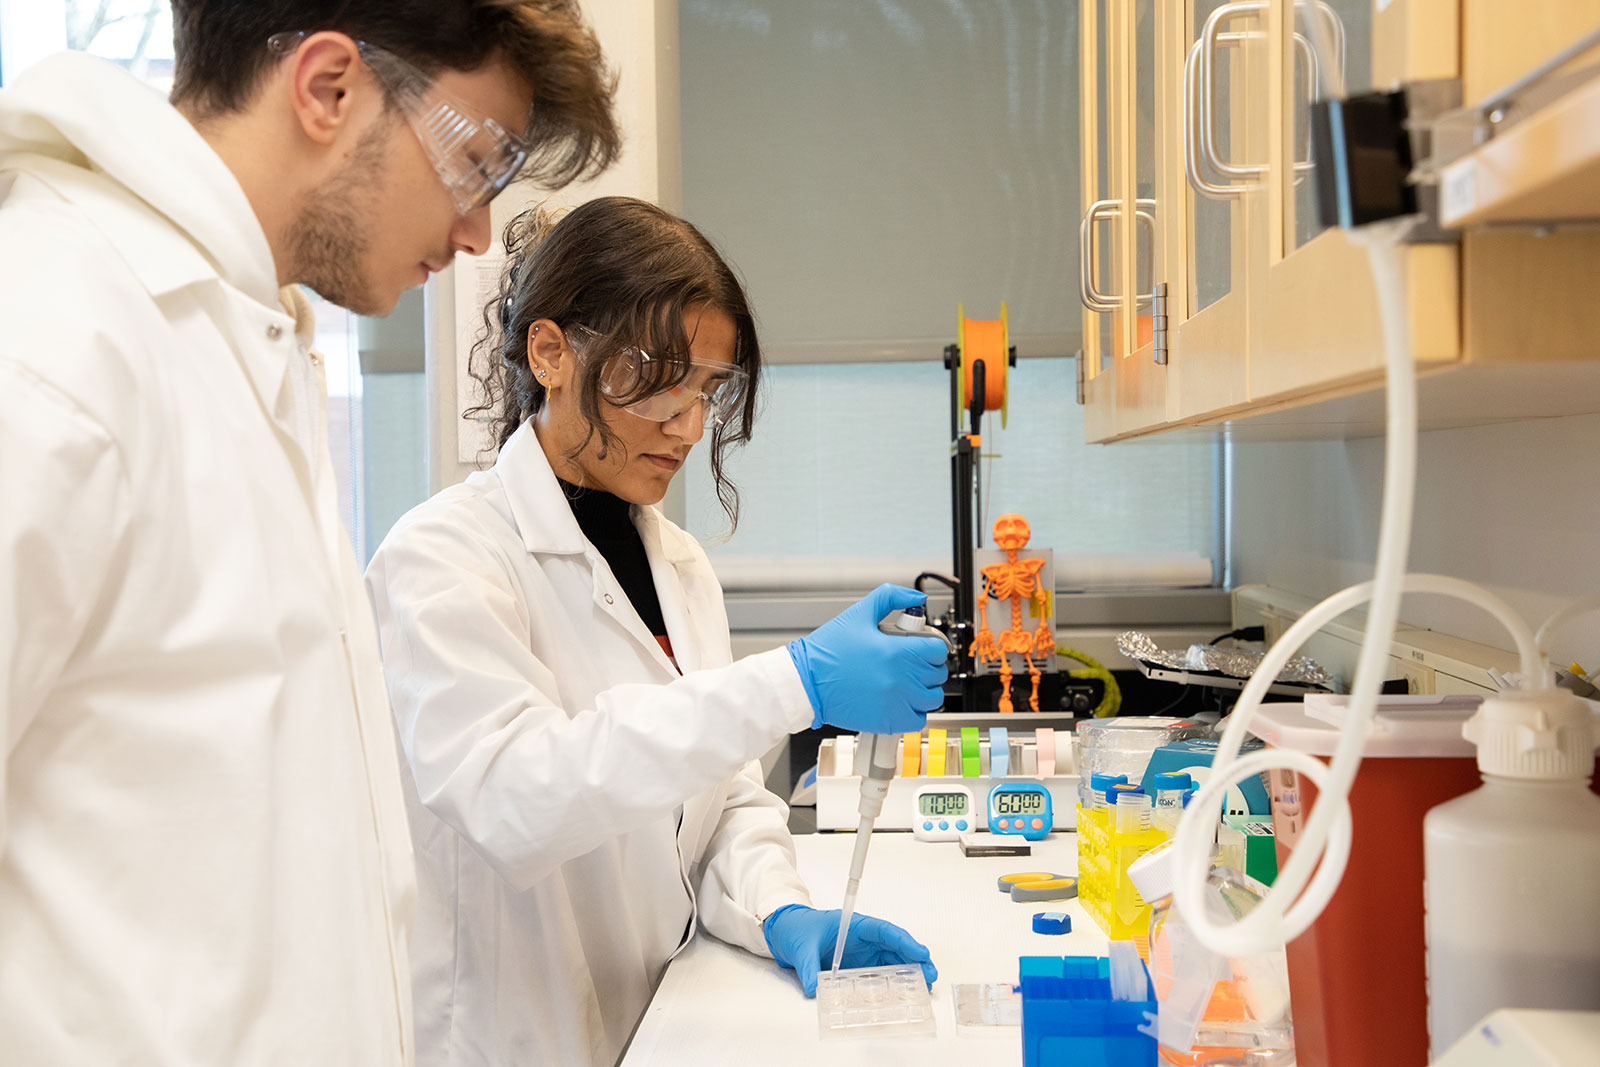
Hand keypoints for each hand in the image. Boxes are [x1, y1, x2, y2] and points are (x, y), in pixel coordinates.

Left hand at [762, 905, 936, 996]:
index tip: (920, 952)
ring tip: (926, 984)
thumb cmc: (797, 929)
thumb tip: (814, 989)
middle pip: (895, 946)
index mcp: (853, 925)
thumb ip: (808, 967)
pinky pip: (881, 972)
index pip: (884, 931)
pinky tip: (906, 990)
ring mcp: (862, 952)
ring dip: (910, 970)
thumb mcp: (801, 947)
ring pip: (892, 959)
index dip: (904, 941)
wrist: (786, 932)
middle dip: (915, 958)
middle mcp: (863, 938)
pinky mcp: (858, 965)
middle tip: (930, 973)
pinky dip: (896, 980)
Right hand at [786, 584, 947, 732]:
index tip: (923, 646)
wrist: (806, 682)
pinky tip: (901, 700)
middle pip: (938, 674)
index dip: (932, 645)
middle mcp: (900, 679)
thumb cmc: (827, 651)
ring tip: (907, 681)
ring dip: (925, 689)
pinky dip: (915, 710)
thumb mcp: (858, 613)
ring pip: (933, 698)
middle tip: (911, 662)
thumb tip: (916, 598)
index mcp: (896, 651)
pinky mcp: (888, 721)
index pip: (938, 650)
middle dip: (928, 665)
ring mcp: (896, 703)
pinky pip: (918, 719)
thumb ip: (891, 597)